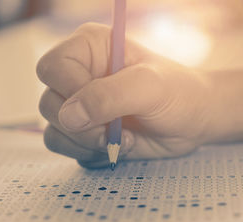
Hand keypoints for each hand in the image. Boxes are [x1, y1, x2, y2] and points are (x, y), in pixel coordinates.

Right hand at [36, 23, 211, 167]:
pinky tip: (117, 147)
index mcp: (89, 48)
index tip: (104, 107)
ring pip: (54, 129)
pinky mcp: (84, 130)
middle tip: (115, 130)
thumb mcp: (150, 87)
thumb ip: (109, 96)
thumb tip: (68, 116)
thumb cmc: (178, 93)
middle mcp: (78, 73)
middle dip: (83, 126)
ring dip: (87, 143)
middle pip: (49, 103)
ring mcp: (80, 104)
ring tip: (122, 139)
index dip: (71, 92)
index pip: (52, 68)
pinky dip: (89, 153)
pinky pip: (65, 147)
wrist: (193, 120)